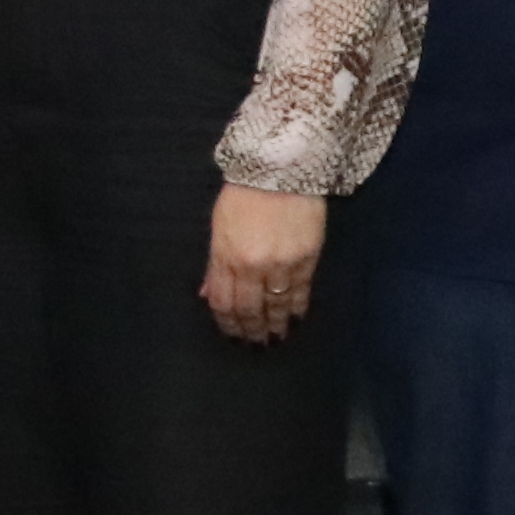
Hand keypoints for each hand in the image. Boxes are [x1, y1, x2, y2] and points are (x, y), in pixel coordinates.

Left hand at [200, 183, 326, 346]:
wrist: (281, 169)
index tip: (232, 335)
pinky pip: (300, 292)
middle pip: (250, 309)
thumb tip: (208, 294)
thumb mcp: (219, 227)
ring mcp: (281, 263)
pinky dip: (297, 310)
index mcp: (226, 256)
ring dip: (275, 326)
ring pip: (276, 306)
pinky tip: (295, 321)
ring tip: (275, 339)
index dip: (228, 323)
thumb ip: (215, 265)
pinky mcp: (306, 257)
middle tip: (255, 345)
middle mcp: (252, 265)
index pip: (224, 302)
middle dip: (251, 331)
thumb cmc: (244, 194)